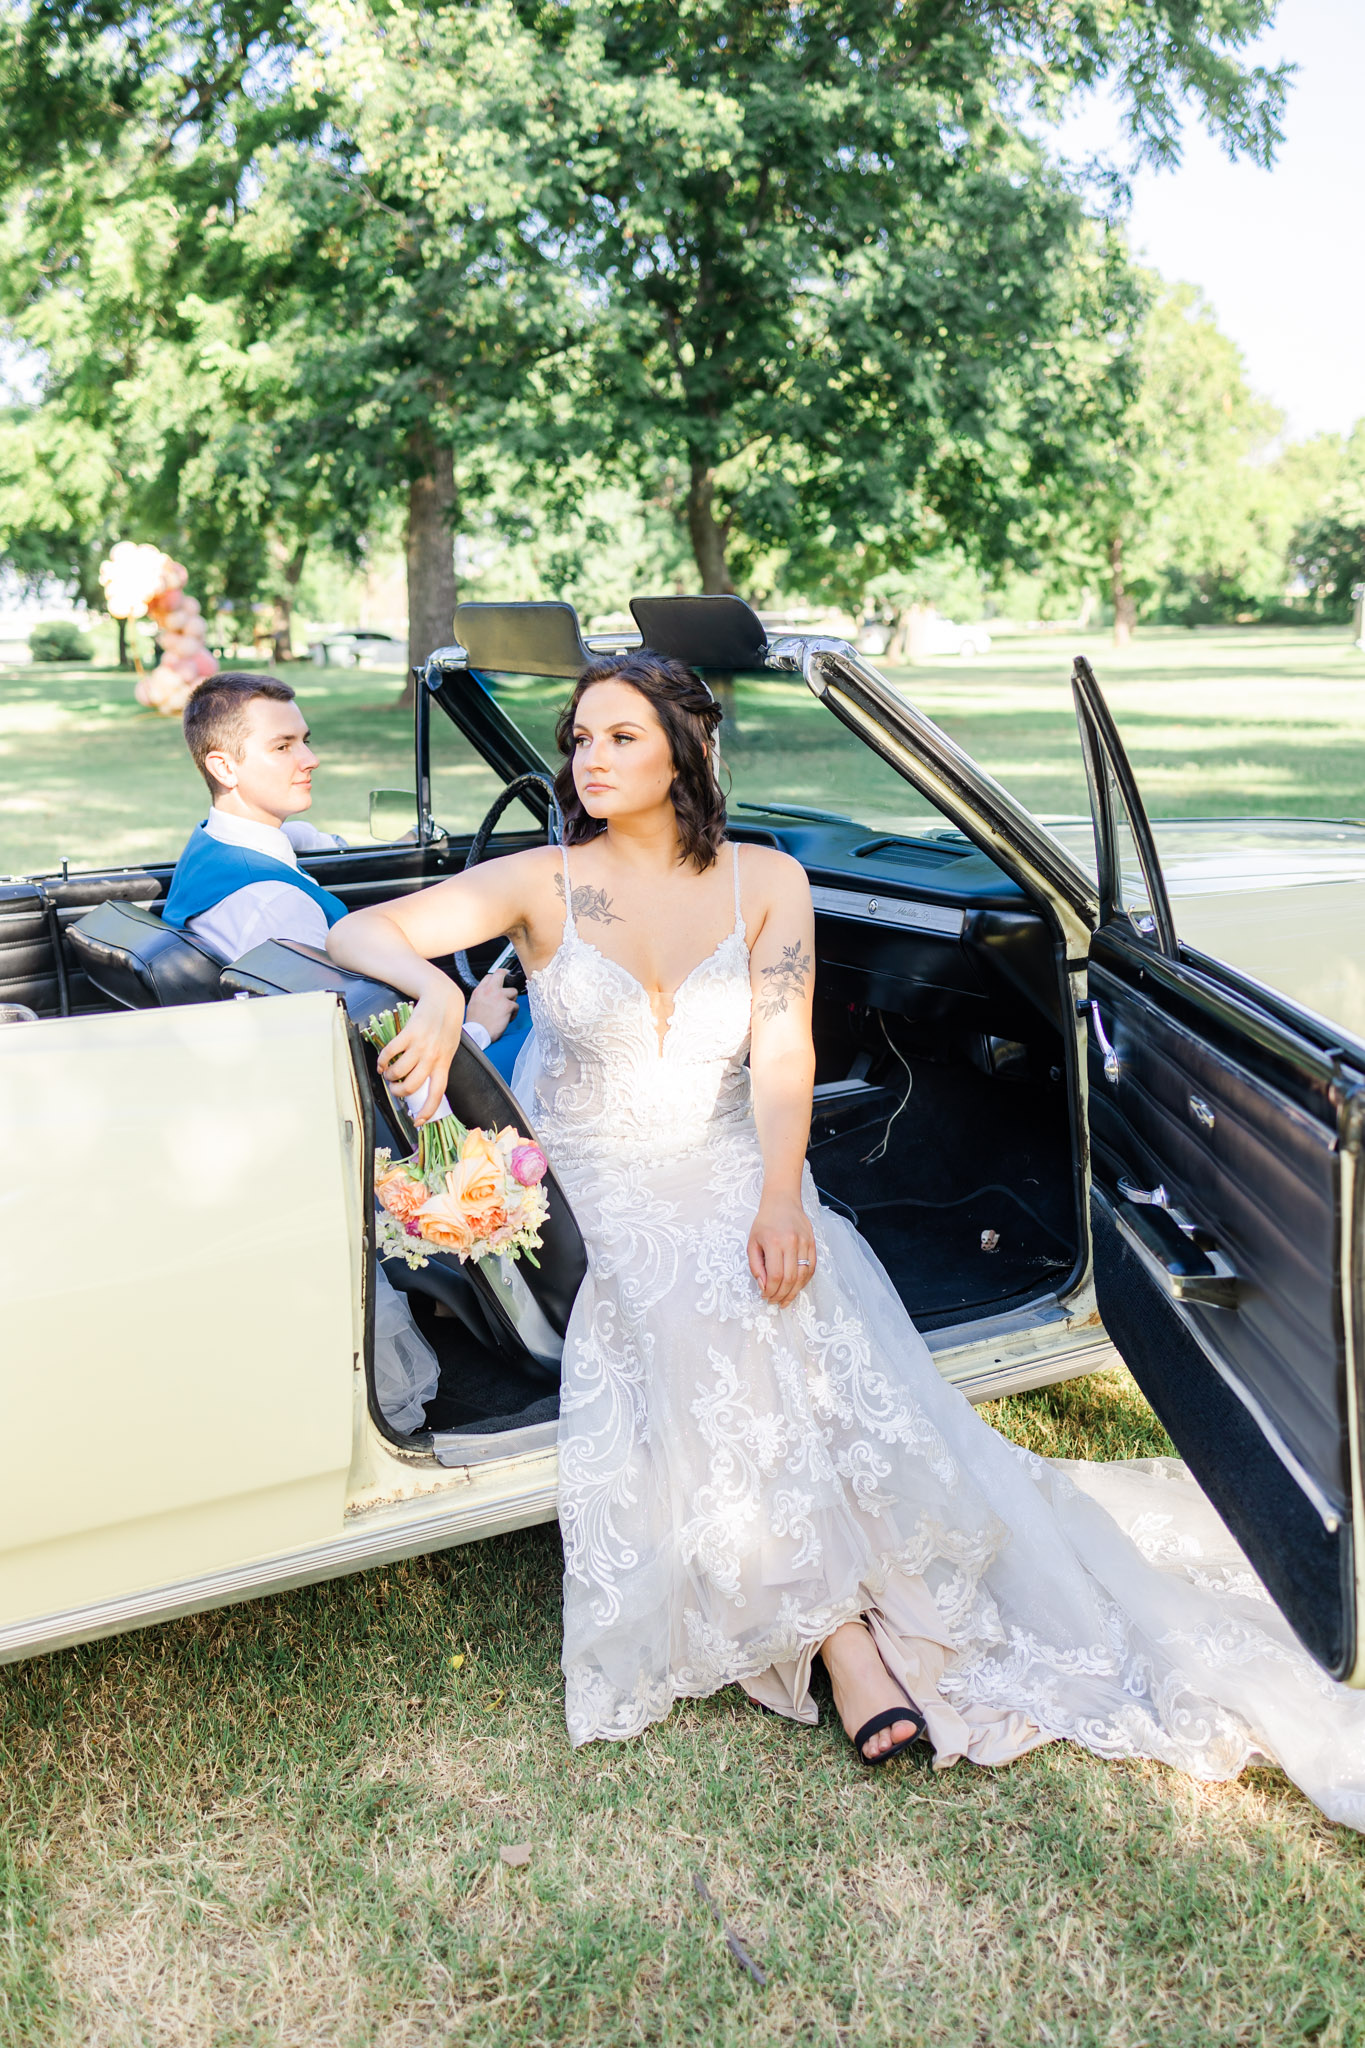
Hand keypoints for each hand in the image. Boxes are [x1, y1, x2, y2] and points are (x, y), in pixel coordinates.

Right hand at [375, 979, 465, 1123]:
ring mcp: (420, 1046)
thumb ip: (438, 1066)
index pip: (437, 1094)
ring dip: (389, 1077)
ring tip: (388, 1073)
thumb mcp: (449, 1049)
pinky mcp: (408, 1034)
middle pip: (411, 1087)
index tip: (417, 1121)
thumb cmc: (446, 1026)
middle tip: (394, 1089)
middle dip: (398, 1092)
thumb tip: (424, 1086)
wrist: (443, 999)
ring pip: (398, 1072)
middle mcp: (432, 1057)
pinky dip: (382, 1061)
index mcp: (444, 1063)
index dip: (427, 1111)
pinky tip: (382, 1062)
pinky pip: (389, 1053)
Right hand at [466, 966, 518, 1043]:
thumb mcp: (473, 1004)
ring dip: (512, 1000)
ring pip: (513, 991)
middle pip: (501, 974)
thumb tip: (489, 994)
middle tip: (510, 981)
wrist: (477, 1034)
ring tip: (506, 1010)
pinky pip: (516, 1006)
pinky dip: (513, 1013)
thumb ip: (482, 996)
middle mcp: (489, 991)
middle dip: (507, 976)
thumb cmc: (475, 1023)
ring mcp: (499, 997)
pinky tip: (507, 1019)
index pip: (489, 976)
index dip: (496, 978)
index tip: (501, 979)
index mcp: (479, 991)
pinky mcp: (507, 1006)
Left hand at [747, 1191, 816, 1307]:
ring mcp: (804, 1243)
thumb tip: (763, 1286)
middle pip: (790, 1278)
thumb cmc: (764, 1223)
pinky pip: (811, 1267)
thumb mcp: (752, 1243)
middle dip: (781, 1294)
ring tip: (785, 1300)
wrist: (782, 1202)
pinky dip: (804, 1281)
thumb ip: (755, 1266)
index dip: (771, 1290)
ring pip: (803, 1275)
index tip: (765, 1296)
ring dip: (794, 1292)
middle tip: (774, 1301)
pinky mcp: (812, 1243)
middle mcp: (791, 1243)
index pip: (775, 1275)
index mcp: (773, 1242)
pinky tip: (796, 1288)